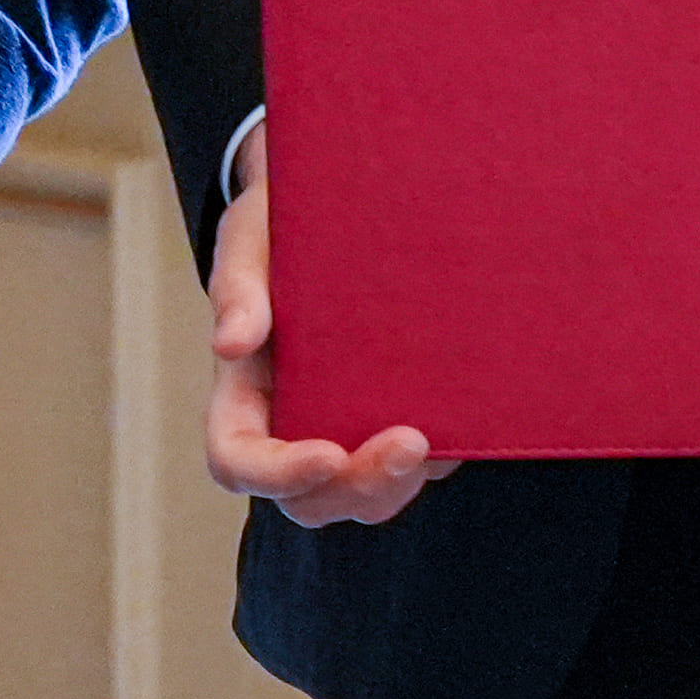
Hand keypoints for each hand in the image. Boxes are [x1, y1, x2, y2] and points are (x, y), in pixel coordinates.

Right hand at [200, 155, 455, 527]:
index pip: (238, 459)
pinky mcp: (396, 411)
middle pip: (312, 497)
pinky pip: (418, 460)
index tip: (327, 454)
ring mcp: (345, 424)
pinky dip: (442, 449)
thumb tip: (230, 343)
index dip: (278, 474)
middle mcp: (291, 422)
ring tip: (441, 434)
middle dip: (362, 486)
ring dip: (403, 480)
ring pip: (368, 492)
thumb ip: (237, 287)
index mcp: (243, 393)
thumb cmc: (276, 224)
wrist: (334, 201)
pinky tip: (470, 410)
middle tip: (412, 442)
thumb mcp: (249, 239)